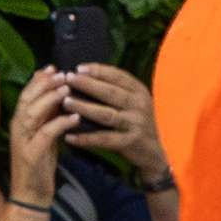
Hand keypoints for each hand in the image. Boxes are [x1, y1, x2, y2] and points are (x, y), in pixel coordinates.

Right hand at [4, 67, 75, 195]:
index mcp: (19, 123)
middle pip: (27, 99)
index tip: (52, 67)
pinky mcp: (32, 154)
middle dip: (44, 84)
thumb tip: (57, 97)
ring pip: (34, 112)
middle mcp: (18, 128)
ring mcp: (23, 141)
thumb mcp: (43, 137)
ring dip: (50, 99)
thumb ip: (47, 118)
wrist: (30, 195)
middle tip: (61, 73)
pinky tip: (74, 117)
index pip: (26, 95)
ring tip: (66, 89)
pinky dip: (60, 123)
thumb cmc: (38, 165)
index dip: (38, 80)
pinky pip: (47, 133)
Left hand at [62, 62, 163, 179]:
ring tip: (66, 102)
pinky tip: (70, 136)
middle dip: (88, 84)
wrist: (154, 152)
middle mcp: (139, 105)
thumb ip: (117, 91)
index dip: (98, 71)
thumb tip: (84, 77)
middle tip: (69, 78)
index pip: (118, 76)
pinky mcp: (130, 142)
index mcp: (139, 92)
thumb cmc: (136, 122)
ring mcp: (136, 124)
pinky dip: (86, 138)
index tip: (79, 68)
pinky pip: (104, 139)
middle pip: (111, 92)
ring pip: (106, 115)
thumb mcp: (134, 103)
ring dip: (84, 108)